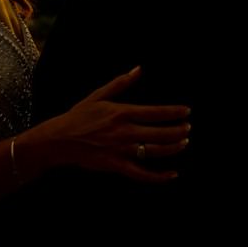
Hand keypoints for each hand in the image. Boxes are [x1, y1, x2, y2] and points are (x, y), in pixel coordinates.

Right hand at [45, 66, 189, 181]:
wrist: (59, 139)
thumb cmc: (78, 116)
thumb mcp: (98, 96)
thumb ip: (120, 83)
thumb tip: (138, 69)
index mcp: (121, 112)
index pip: (156, 112)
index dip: (174, 112)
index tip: (187, 112)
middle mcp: (125, 131)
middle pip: (161, 132)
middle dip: (179, 131)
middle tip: (188, 128)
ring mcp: (121, 150)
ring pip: (155, 150)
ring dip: (174, 148)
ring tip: (184, 143)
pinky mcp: (116, 166)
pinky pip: (142, 174)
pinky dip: (159, 176)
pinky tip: (172, 174)